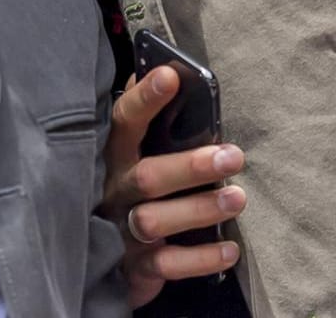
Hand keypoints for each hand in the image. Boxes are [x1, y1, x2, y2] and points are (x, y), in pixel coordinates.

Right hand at [101, 66, 246, 306]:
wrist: (98, 255)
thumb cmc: (131, 187)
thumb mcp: (132, 152)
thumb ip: (146, 119)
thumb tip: (167, 67)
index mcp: (113, 155)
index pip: (124, 121)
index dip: (145, 99)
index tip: (172, 76)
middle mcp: (113, 191)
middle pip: (147, 177)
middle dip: (190, 166)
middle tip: (234, 156)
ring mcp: (120, 231)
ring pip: (154, 221)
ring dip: (199, 210)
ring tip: (237, 198)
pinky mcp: (134, 268)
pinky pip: (166, 265)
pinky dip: (199, 259)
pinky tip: (230, 249)